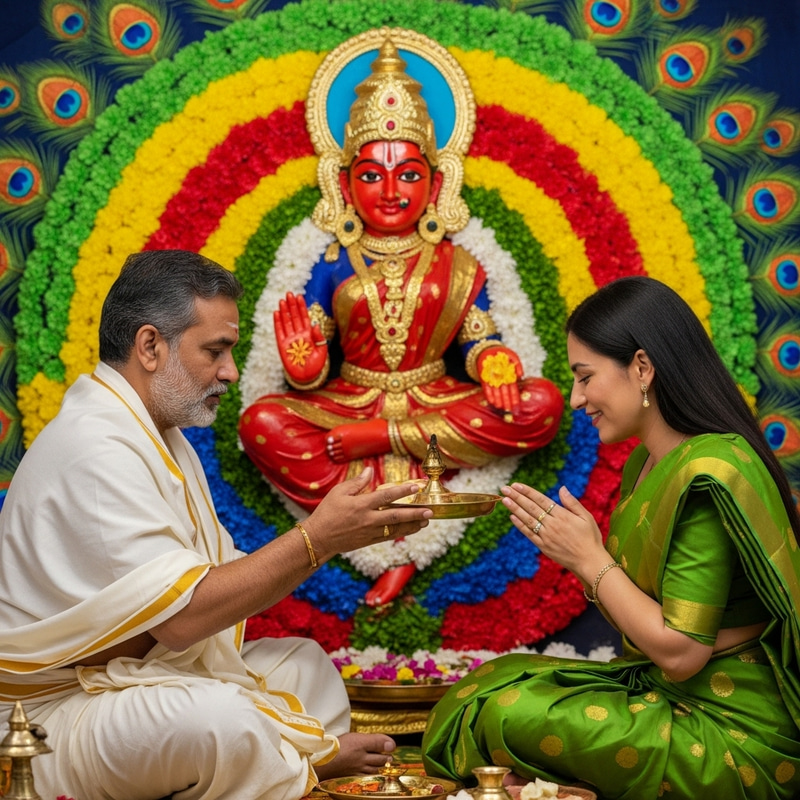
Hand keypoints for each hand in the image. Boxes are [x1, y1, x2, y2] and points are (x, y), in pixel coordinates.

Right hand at [274, 291, 328, 384]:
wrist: (307, 378)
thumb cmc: (316, 366)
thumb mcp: (322, 351)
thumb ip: (319, 338)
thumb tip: (316, 324)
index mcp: (309, 335)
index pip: (304, 317)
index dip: (302, 307)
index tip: (300, 296)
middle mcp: (299, 335)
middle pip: (294, 317)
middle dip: (292, 305)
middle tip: (289, 293)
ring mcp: (290, 339)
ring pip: (286, 322)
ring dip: (284, 311)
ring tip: (282, 300)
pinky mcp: (282, 346)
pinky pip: (279, 332)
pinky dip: (278, 323)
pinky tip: (276, 313)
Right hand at [302, 467, 432, 560]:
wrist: (318, 538)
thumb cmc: (327, 512)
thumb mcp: (338, 493)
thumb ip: (357, 482)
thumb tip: (370, 470)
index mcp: (360, 505)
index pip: (385, 496)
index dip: (402, 491)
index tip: (415, 487)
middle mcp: (367, 519)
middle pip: (395, 516)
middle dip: (414, 513)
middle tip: (429, 511)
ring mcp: (369, 532)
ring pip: (395, 529)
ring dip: (412, 525)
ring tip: (426, 521)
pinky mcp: (368, 541)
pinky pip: (388, 537)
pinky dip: (401, 533)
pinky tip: (411, 529)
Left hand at [477, 346, 521, 410]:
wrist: (488, 349)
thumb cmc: (502, 353)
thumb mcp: (512, 356)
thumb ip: (517, 364)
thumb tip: (521, 375)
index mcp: (509, 376)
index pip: (513, 389)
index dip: (514, 397)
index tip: (516, 405)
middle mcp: (501, 379)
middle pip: (505, 392)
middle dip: (507, 401)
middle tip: (509, 409)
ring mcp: (492, 379)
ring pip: (496, 391)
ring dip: (498, 399)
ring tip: (500, 407)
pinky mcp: (484, 378)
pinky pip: (486, 387)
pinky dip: (489, 394)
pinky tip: (491, 401)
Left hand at [501, 482, 604, 579]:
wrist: (590, 562)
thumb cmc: (590, 538)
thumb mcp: (586, 517)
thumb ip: (572, 502)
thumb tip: (562, 488)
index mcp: (563, 515)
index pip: (541, 500)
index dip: (528, 491)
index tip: (516, 485)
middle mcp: (552, 525)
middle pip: (531, 508)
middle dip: (517, 497)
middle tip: (505, 489)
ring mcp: (546, 536)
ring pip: (527, 520)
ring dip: (515, 509)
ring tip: (504, 500)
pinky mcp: (543, 546)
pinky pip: (529, 534)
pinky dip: (520, 525)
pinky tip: (512, 517)